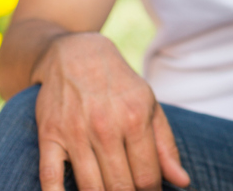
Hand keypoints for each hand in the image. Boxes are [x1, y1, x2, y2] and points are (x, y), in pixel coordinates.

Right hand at [32, 32, 188, 190]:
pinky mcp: (49, 135)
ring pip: (90, 188)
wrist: (77, 55)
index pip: (147, 178)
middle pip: (120, 187)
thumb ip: (166, 146)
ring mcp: (76, 132)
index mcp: (136, 119)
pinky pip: (50, 176)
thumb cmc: (119, 85)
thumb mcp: (150, 106)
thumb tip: (183, 182)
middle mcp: (106, 127)